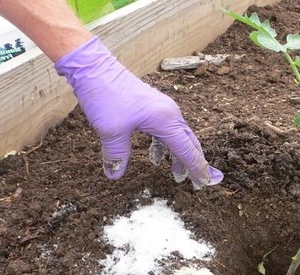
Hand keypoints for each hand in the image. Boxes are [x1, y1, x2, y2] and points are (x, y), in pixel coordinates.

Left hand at [54, 36, 222, 188]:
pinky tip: (157, 156)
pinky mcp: (153, 106)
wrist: (94, 67)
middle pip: (189, 142)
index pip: (187, 150)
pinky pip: (167, 130)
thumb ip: (117, 155)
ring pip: (179, 136)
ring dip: (180, 155)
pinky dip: (166, 145)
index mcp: (166, 120)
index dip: (196, 168)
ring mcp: (162, 108)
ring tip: (178, 174)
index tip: (205, 182)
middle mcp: (170, 113)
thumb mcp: (110, 131)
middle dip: (194, 163)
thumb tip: (115, 175)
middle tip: (199, 182)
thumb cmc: (106, 95)